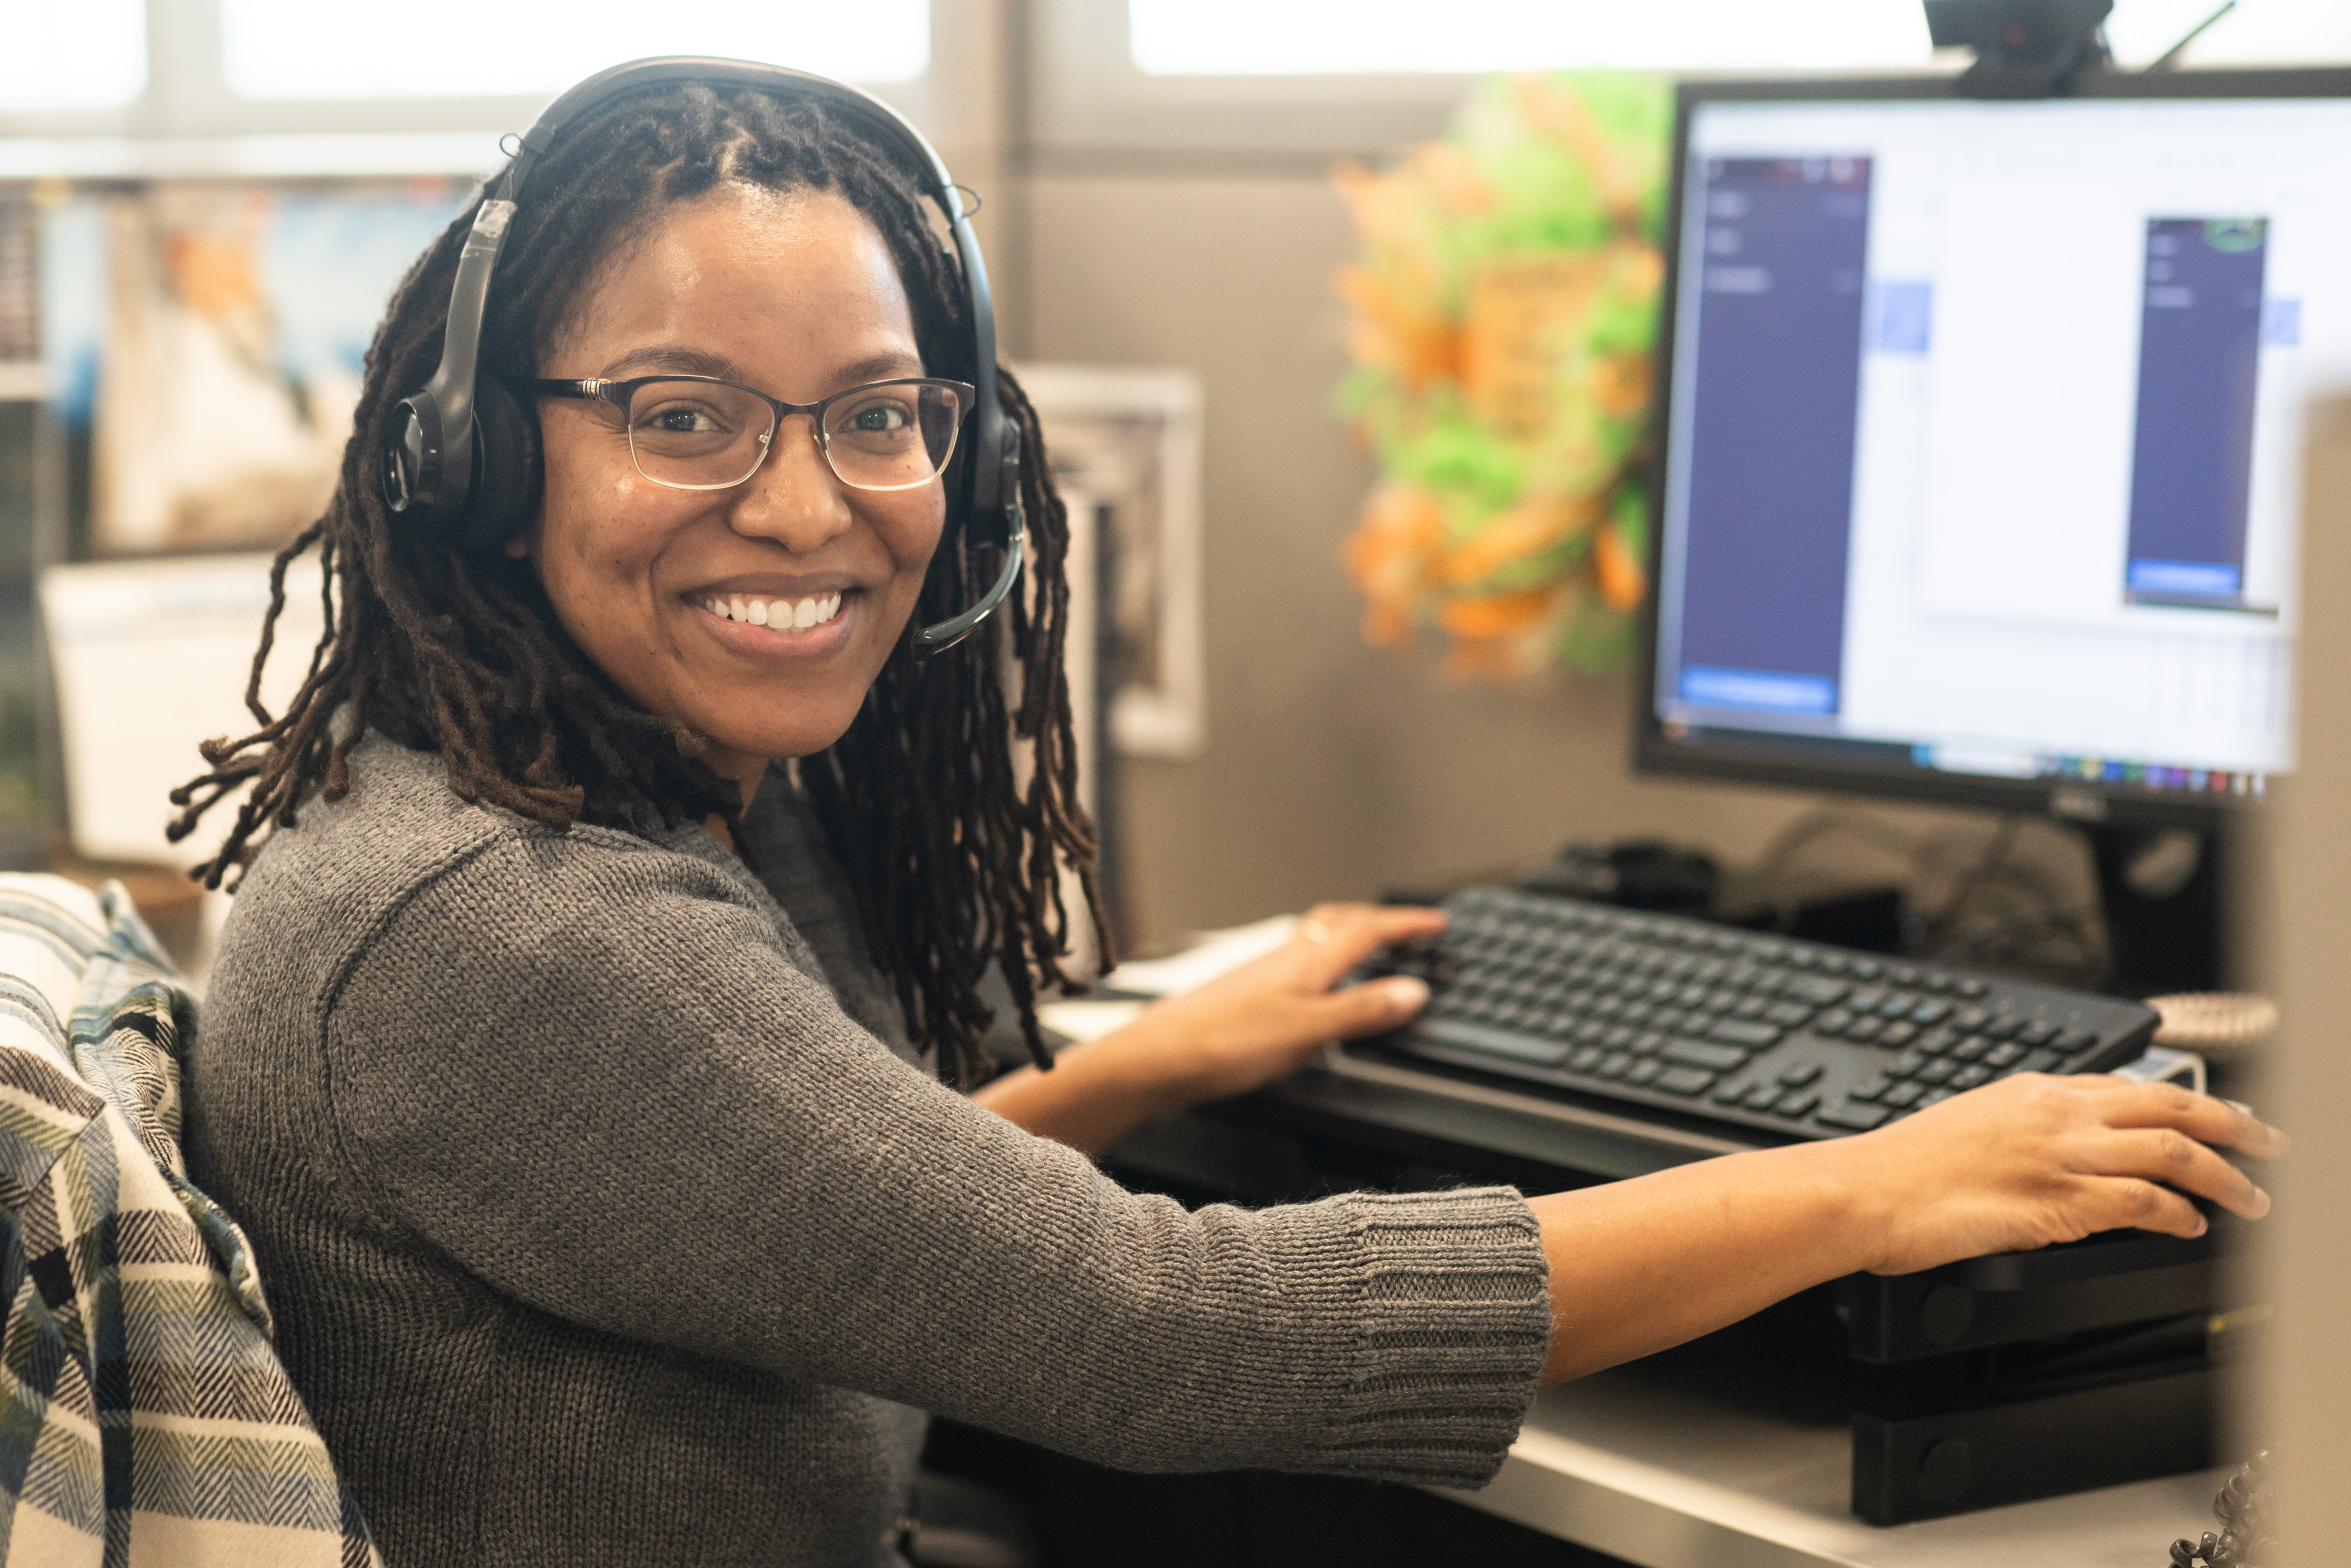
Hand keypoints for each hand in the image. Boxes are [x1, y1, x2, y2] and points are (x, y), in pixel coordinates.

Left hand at [972, 903, 1442, 1153]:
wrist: (1153, 1060)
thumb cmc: (1220, 1044)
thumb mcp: (1306, 1031)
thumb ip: (1360, 1011)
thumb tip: (1413, 991)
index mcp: (1305, 960)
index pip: (1366, 930)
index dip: (1404, 924)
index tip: (1436, 921)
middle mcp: (1282, 959)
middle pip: (1338, 926)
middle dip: (1377, 923)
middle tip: (1407, 928)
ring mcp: (1259, 975)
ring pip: (1314, 944)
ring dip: (1347, 941)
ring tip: (1369, 952)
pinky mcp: (1242, 997)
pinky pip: (1294, 967)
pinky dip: (1320, 967)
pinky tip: (1313, 992)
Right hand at [1838, 1073, 2287, 1275]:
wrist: (1862, 1192)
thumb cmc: (1897, 1171)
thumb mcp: (1962, 1129)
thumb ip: (2015, 1132)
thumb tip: (2043, 1153)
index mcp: (2030, 1091)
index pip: (2127, 1088)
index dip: (2180, 1103)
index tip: (2209, 1118)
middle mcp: (2053, 1113)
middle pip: (2168, 1105)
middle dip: (2231, 1123)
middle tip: (2267, 1142)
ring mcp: (2058, 1155)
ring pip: (2170, 1150)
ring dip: (2223, 1176)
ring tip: (2250, 1199)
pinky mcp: (2058, 1200)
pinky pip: (2142, 1202)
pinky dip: (2178, 1214)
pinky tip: (2191, 1227)